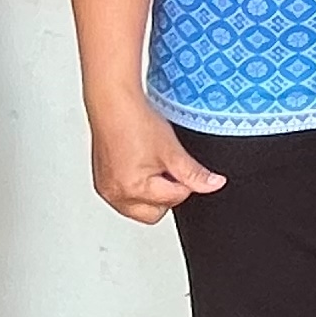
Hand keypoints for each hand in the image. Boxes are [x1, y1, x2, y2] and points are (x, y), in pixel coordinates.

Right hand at [87, 93, 223, 222]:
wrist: (112, 103)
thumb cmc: (136, 122)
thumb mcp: (172, 150)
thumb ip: (195, 173)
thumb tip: (214, 184)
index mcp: (133, 191)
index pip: (175, 199)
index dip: (183, 181)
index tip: (177, 161)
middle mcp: (116, 195)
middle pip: (155, 212)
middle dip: (166, 194)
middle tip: (165, 166)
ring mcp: (106, 190)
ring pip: (139, 207)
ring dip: (151, 191)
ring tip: (150, 162)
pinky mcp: (101, 183)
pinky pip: (124, 196)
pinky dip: (135, 185)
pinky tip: (138, 163)